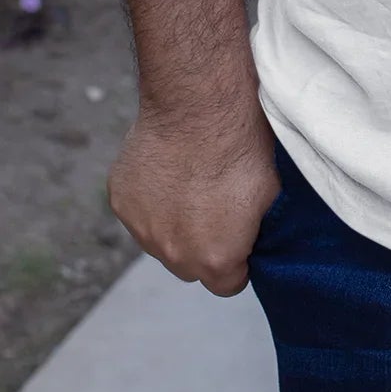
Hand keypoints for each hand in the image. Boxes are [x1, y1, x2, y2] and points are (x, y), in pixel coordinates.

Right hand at [107, 104, 281, 296]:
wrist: (199, 107)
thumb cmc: (241, 148)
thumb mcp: (270, 196)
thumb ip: (254, 231)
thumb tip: (250, 235)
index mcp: (215, 260)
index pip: (227, 284)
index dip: (237, 260)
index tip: (240, 236)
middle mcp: (173, 254)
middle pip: (189, 265)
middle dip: (202, 245)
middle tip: (214, 206)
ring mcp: (141, 229)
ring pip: (160, 239)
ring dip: (173, 222)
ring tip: (189, 181)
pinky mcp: (120, 200)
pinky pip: (138, 210)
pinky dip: (150, 197)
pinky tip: (167, 167)